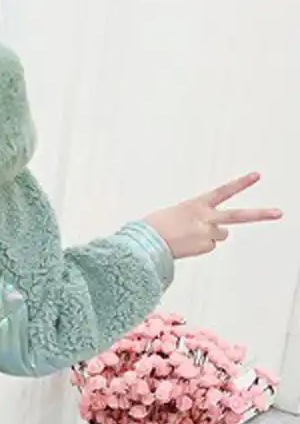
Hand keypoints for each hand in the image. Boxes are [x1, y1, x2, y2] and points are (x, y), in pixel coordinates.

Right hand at [144, 172, 281, 258]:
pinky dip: (199, 246)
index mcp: (196, 205)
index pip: (223, 191)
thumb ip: (195, 217)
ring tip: (191, 235)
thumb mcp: (175, 214)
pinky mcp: (204, 247)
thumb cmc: (154, 227)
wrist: (145, 242)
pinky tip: (186, 244)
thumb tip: (211, 231)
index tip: (257, 176)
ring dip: (211, 234)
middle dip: (260, 214)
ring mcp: (206, 234)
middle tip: (279, 213)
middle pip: (238, 216)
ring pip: (221, 234)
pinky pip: (209, 246)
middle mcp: (205, 218)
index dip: (241, 183)